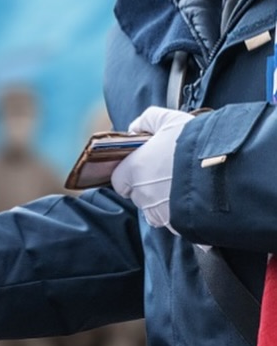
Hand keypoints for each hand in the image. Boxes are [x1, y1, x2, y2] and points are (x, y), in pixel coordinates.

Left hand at [111, 106, 192, 231]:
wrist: (226, 170)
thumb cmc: (194, 143)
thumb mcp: (169, 120)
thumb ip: (147, 120)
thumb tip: (135, 128)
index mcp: (134, 170)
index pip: (119, 180)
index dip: (129, 174)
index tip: (145, 167)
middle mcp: (142, 195)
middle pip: (137, 196)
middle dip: (148, 188)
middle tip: (168, 174)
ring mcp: (160, 213)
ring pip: (154, 211)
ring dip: (163, 203)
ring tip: (183, 187)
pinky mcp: (178, 226)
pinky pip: (173, 223)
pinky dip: (179, 214)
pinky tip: (192, 200)